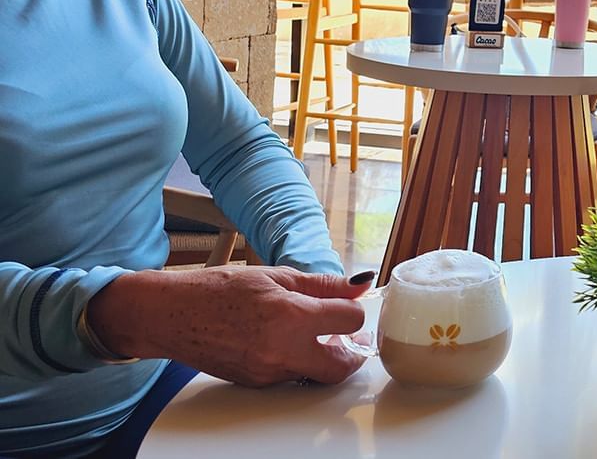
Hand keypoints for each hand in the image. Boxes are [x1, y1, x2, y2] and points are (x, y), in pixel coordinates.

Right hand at [87, 265, 371, 386]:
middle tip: (350, 335)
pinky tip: (288, 340)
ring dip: (325, 356)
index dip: (355, 309)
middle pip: (341, 366)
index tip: (351, 303)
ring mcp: (268, 372)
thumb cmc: (219, 290)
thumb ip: (323, 284)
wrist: (173, 316)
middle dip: (352, 351)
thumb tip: (360, 285)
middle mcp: (281, 351)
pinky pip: (292, 376)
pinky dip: (299, 360)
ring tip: (316, 332)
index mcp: (290, 316)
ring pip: (316, 373)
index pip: (350, 320)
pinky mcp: (256, 384)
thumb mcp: (277, 276)